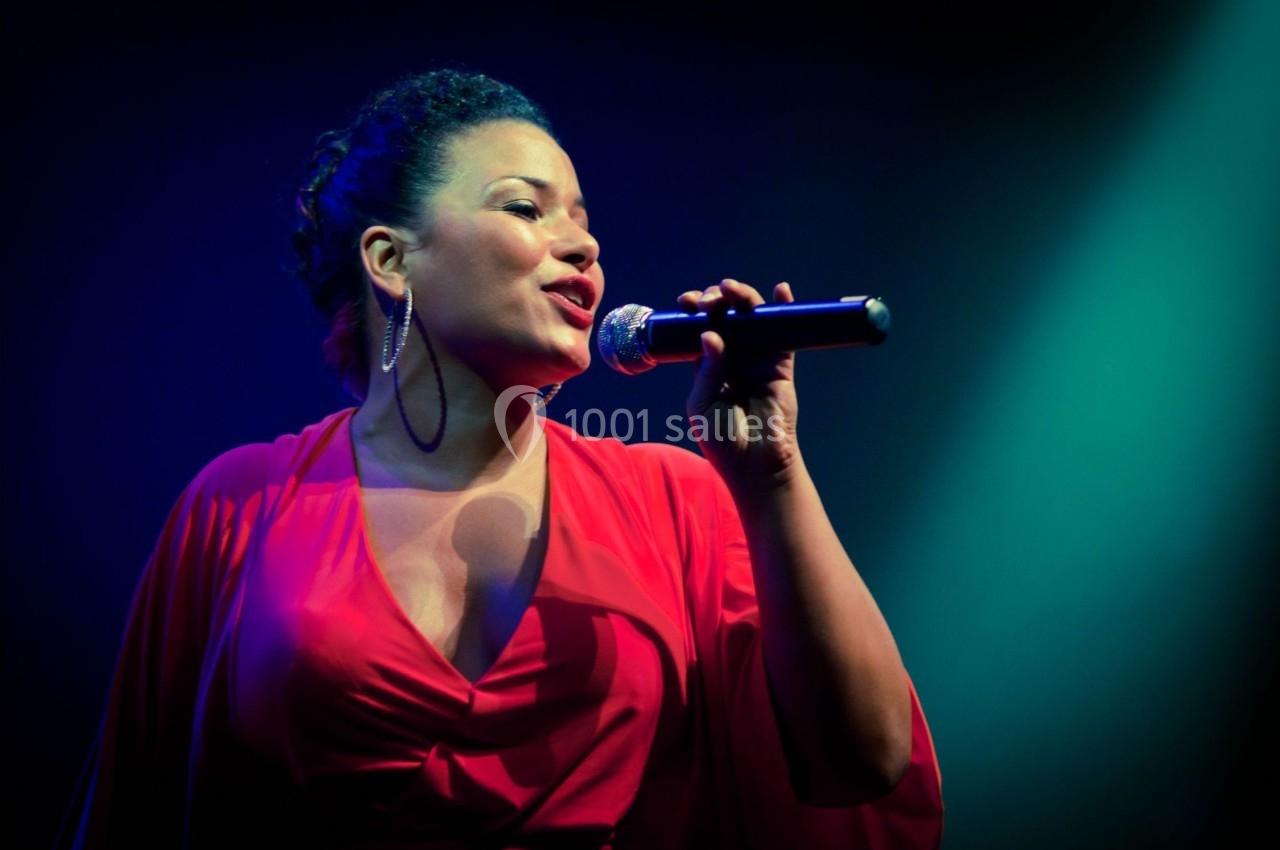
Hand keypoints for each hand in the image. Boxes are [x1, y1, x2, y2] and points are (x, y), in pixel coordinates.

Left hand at [679, 278, 801, 494]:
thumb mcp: (701, 404)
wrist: (756, 465)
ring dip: (742, 299)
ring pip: (751, 321)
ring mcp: (757, 361)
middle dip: (716, 302)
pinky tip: (780, 291)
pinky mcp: (780, 366)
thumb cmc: (722, 440)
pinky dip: (782, 310)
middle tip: (709, 300)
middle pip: (725, 319)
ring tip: (731, 289)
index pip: (699, 331)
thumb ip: (706, 370)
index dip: (693, 313)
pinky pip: (783, 334)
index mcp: (706, 368)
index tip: (687, 302)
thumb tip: (711, 334)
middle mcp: (732, 359)